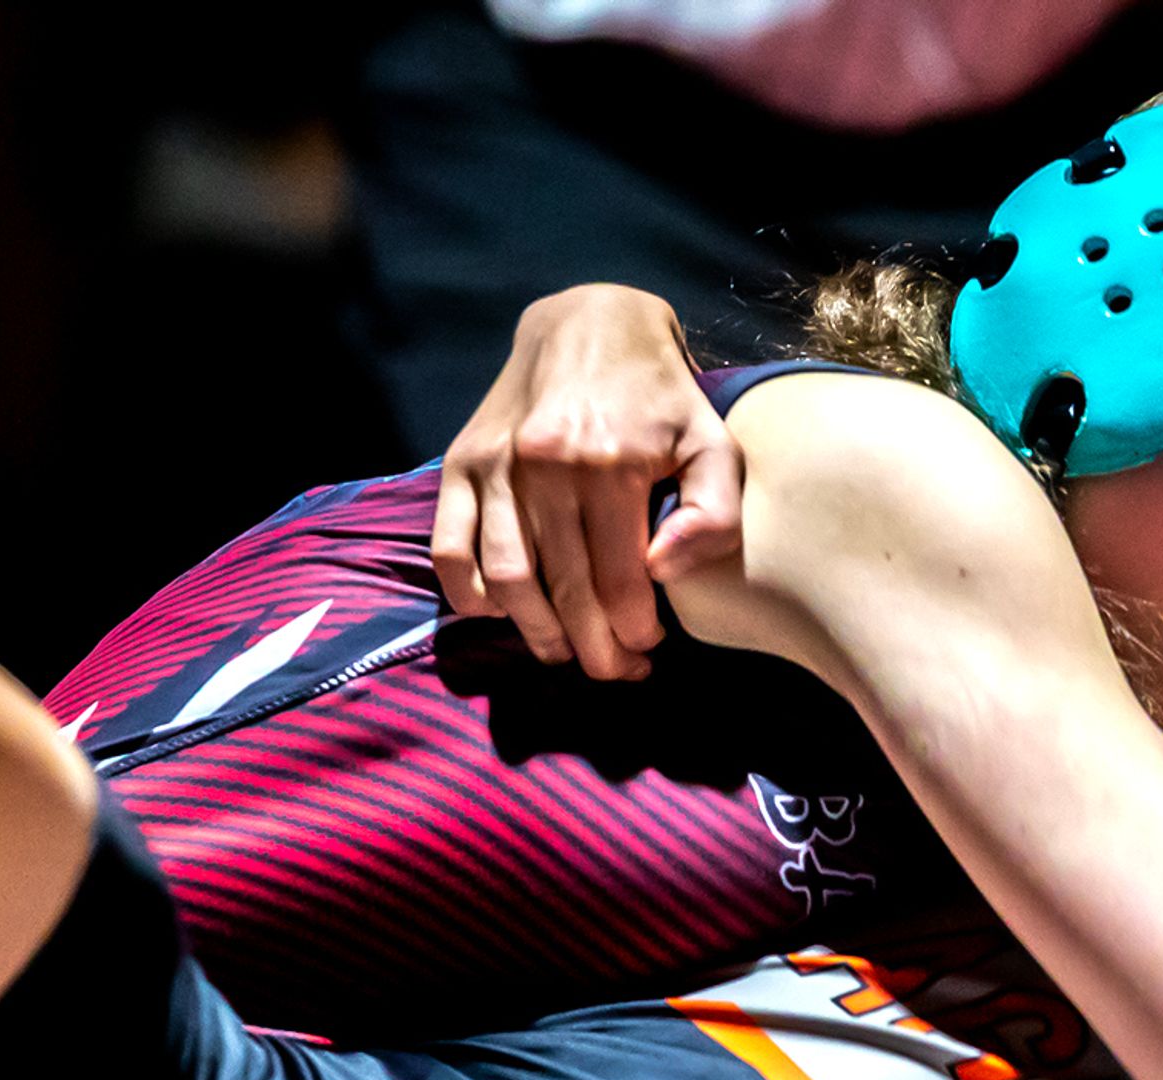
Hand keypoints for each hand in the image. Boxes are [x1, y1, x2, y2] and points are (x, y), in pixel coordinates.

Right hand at [432, 287, 744, 680]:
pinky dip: (469, 596)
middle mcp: (548, 466)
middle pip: (565, 592)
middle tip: (612, 670)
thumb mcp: (712, 442)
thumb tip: (664, 572)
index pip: (620, 582)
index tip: (648, 650)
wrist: (590, 324)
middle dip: (591, 649)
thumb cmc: (660, 397)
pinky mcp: (462, 462)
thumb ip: (712, 512)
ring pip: (507, 581)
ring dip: (535, 633)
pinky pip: (450, 548)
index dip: (633, 633)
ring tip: (563, 652)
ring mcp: (498, 465)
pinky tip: (501, 615)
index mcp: (613, 464)